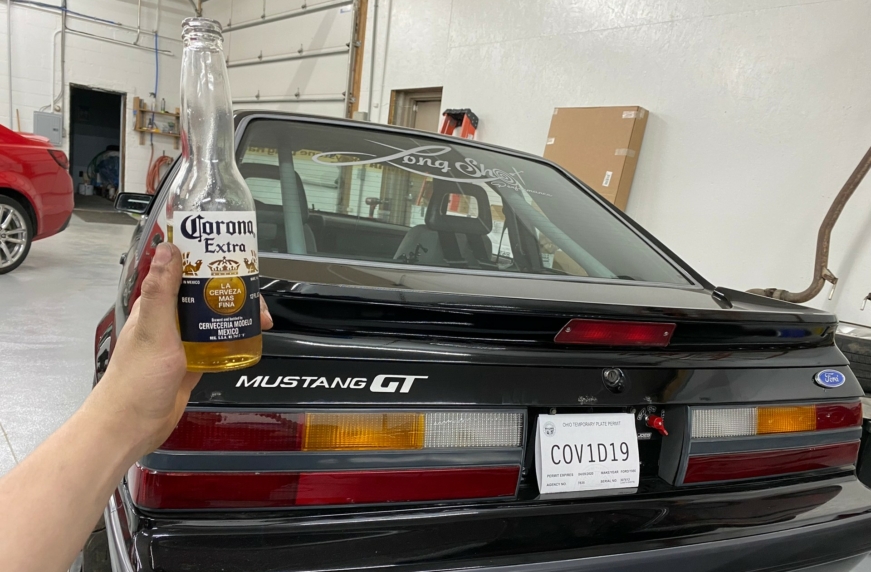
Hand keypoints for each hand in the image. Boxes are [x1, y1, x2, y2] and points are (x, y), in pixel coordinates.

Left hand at [83, 242, 272, 459]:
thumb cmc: (139, 377)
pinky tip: (252, 337)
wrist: (134, 425)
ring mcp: (182, 340)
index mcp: (156, 304)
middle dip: (233, 289)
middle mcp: (170, 318)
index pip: (182, 270)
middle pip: (206, 292)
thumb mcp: (153, 330)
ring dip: (238, 313)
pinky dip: (235, 337)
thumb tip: (169, 247)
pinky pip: (218, 341)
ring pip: (215, 316)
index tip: (234, 254)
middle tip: (258, 294)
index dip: (206, 258)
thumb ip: (161, 290)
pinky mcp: (194, 361)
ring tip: (262, 318)